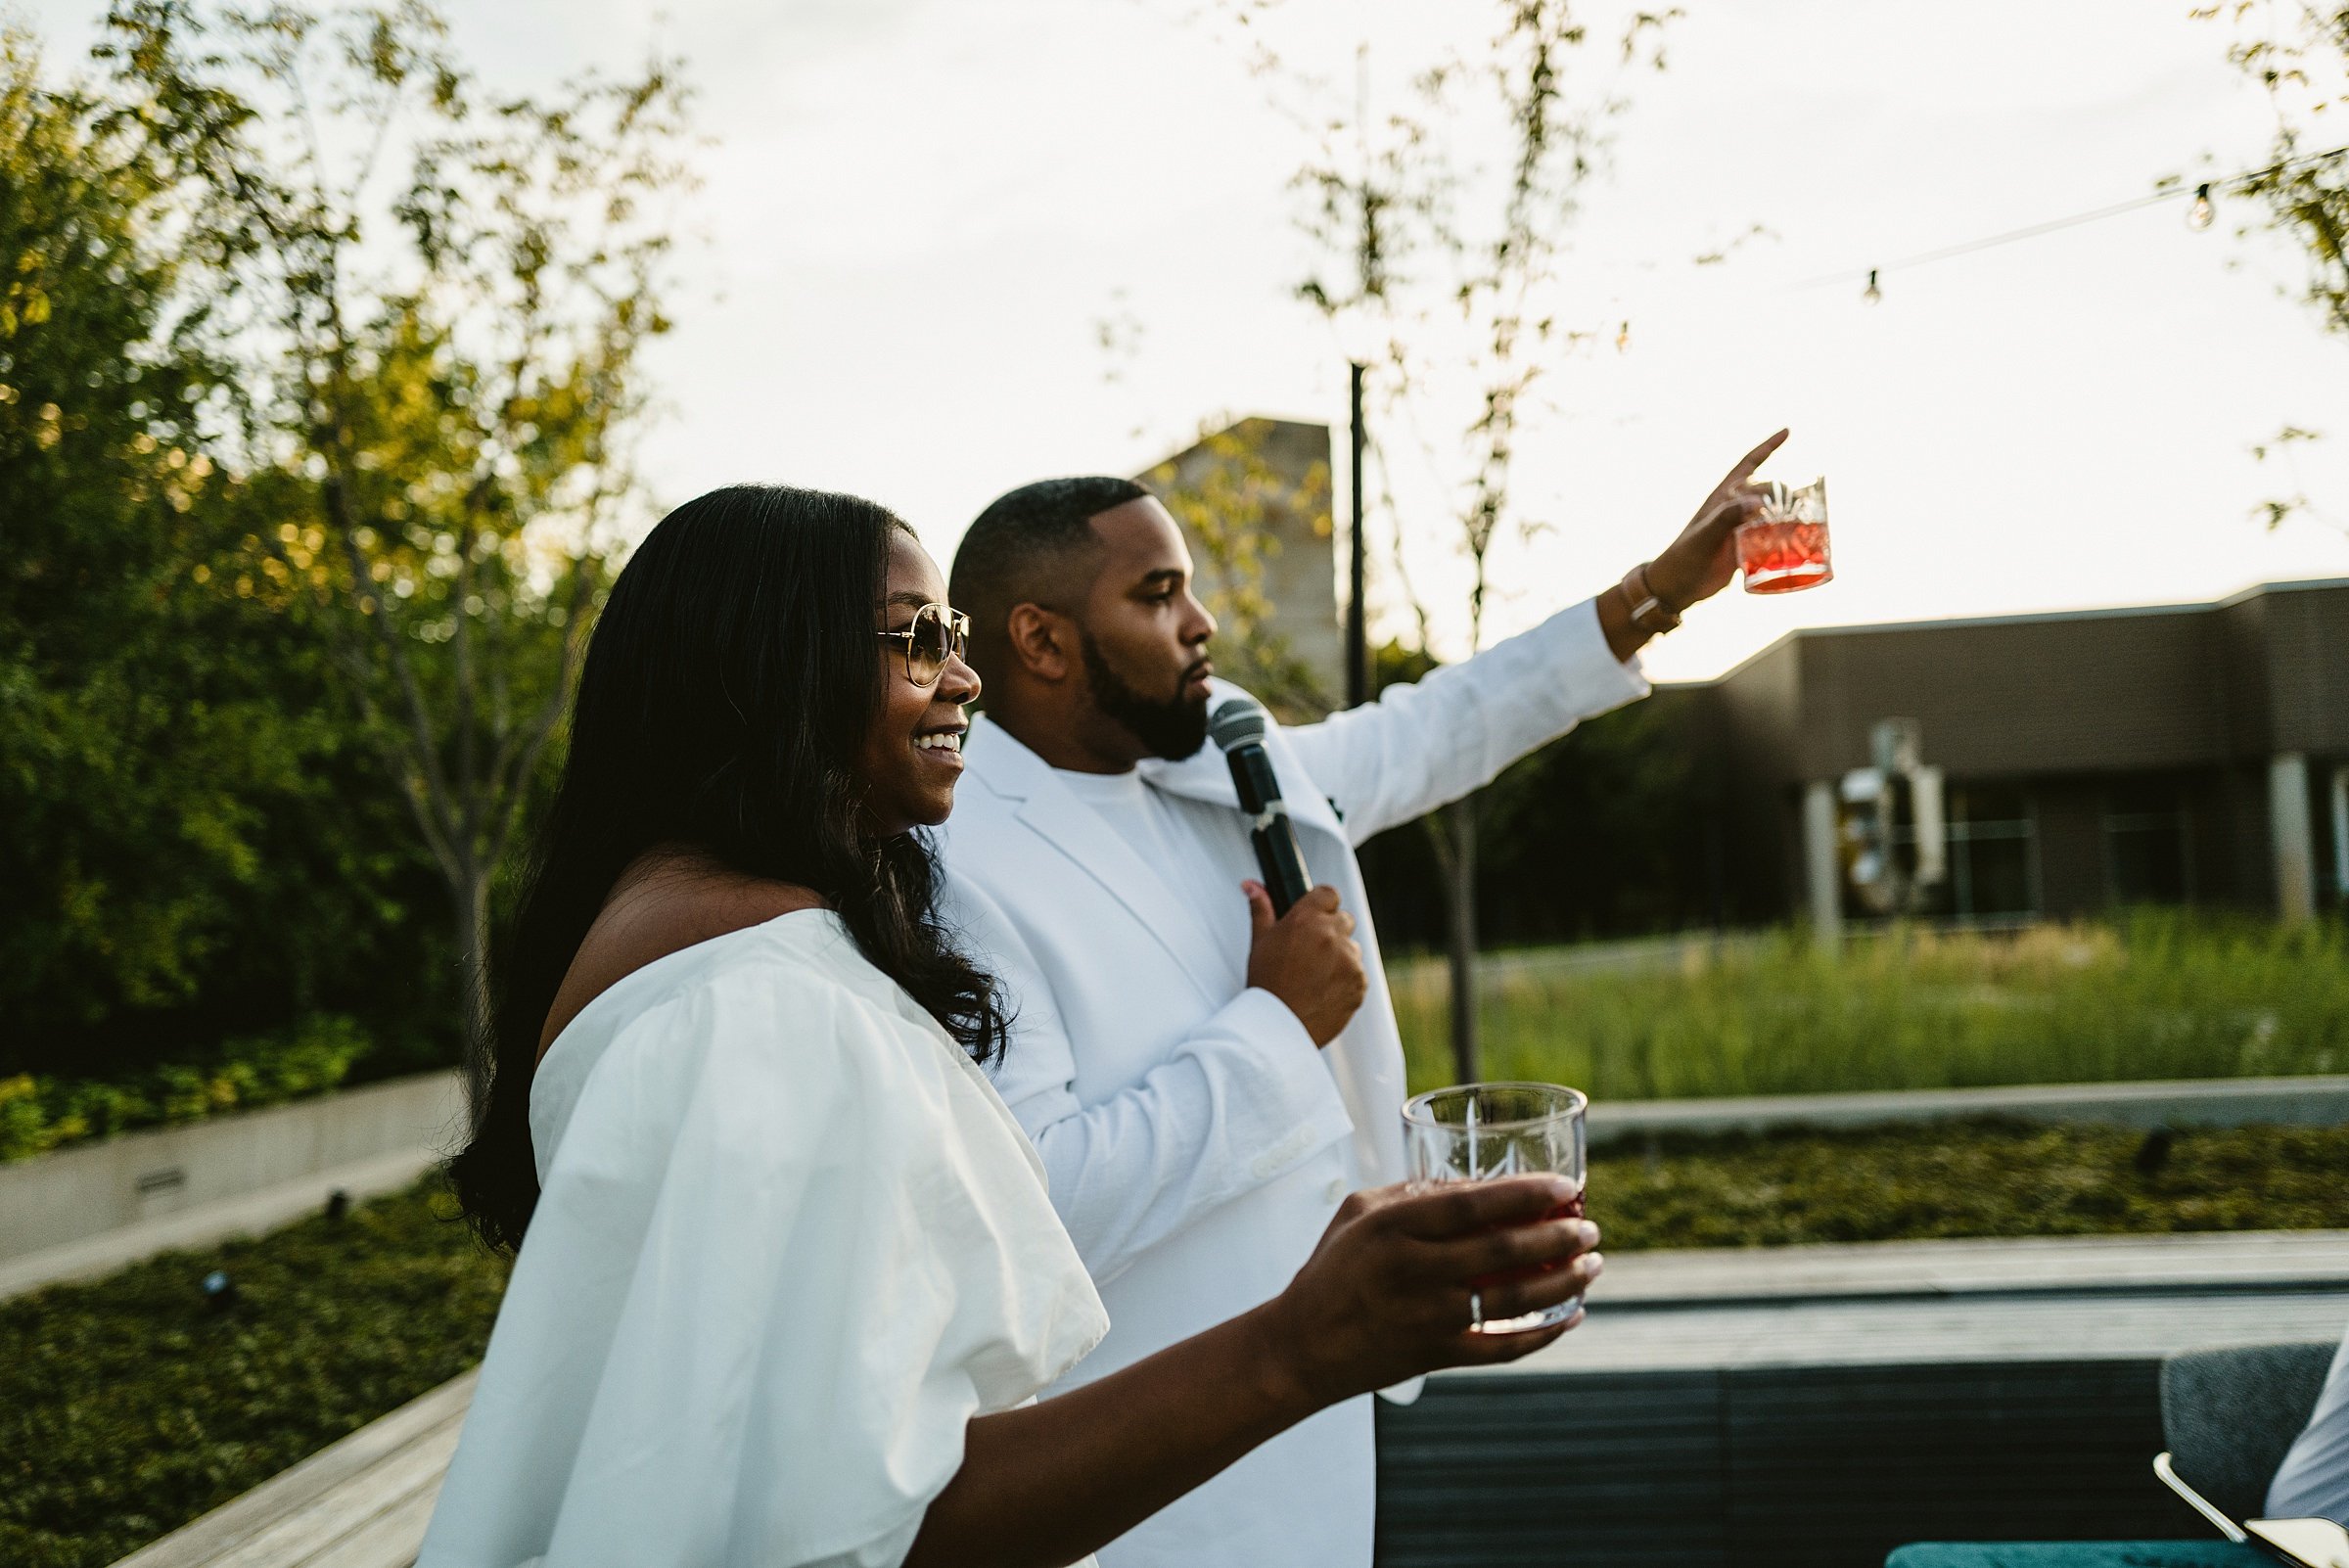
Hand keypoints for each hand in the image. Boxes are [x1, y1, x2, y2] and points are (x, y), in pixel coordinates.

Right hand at [1243, 882, 1367, 1046]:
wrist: (1278, 1027)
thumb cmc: (1266, 985)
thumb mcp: (1260, 942)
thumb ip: (1262, 909)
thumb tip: (1252, 886)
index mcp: (1307, 919)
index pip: (1329, 894)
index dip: (1322, 905)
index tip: (1315, 917)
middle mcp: (1331, 935)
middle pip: (1344, 920)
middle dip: (1331, 931)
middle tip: (1310, 953)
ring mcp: (1349, 960)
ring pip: (1352, 948)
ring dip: (1340, 957)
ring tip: (1315, 976)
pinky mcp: (1360, 984)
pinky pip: (1359, 974)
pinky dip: (1347, 980)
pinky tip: (1324, 990)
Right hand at [1259, 1176, 1601, 1404]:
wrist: (1302, 1346)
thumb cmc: (1332, 1269)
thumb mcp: (1358, 1212)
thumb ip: (1410, 1193)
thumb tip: (1473, 1183)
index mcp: (1393, 1228)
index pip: (1472, 1204)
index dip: (1526, 1194)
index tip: (1566, 1186)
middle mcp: (1414, 1271)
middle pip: (1502, 1251)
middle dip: (1558, 1236)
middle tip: (1589, 1226)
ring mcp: (1428, 1318)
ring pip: (1512, 1300)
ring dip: (1563, 1281)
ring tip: (1593, 1263)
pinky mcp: (1438, 1356)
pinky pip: (1503, 1348)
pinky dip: (1544, 1335)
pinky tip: (1572, 1316)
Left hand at [1645, 428, 1788, 609]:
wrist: (1675, 588)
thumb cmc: (1684, 558)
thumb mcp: (1705, 535)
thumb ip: (1727, 517)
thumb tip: (1759, 502)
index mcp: (1723, 498)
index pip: (1748, 465)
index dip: (1768, 447)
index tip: (1788, 431)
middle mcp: (1734, 510)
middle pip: (1768, 491)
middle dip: (1785, 492)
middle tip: (1799, 504)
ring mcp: (1741, 530)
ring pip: (1772, 515)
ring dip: (1790, 516)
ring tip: (1808, 521)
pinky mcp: (1746, 550)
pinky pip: (1771, 540)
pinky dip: (1785, 540)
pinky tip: (1800, 546)